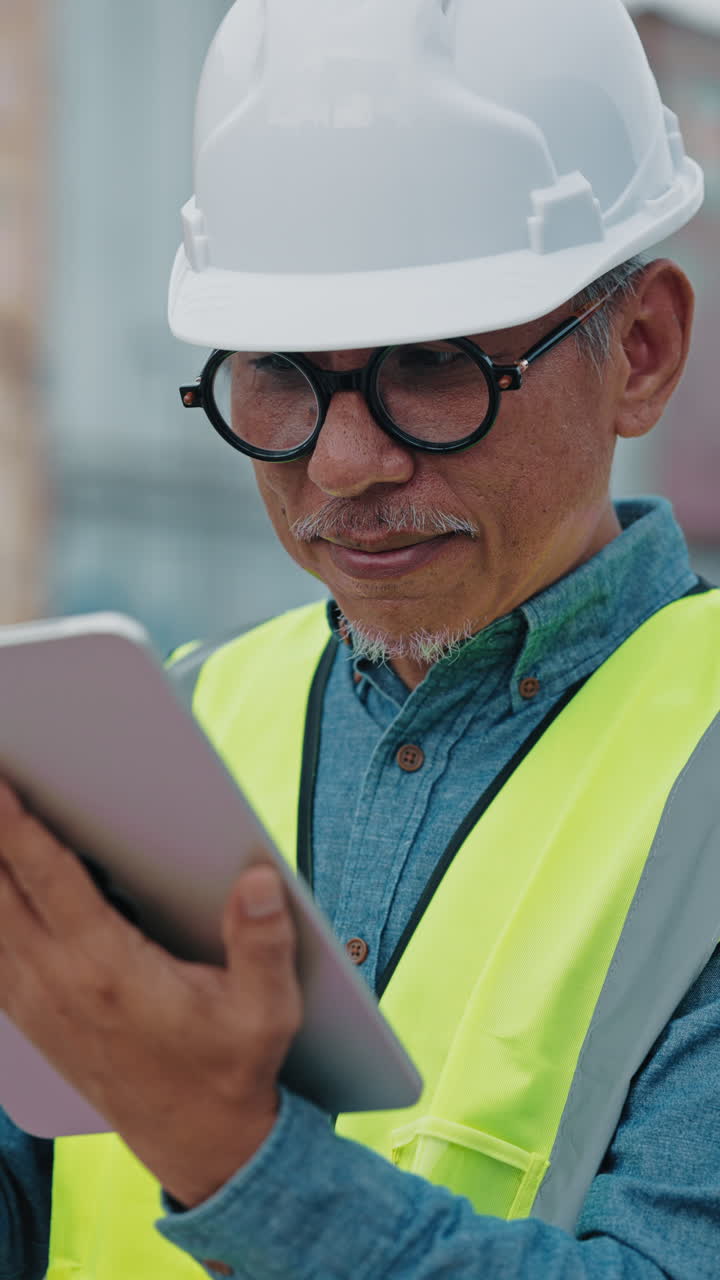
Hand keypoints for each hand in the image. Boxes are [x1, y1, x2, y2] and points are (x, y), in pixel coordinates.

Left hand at [0, 781, 301, 1206]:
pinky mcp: (33, 1019)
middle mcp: (58, 984)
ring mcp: (37, 1005)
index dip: (16, 826)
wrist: (200, 1144)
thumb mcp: (266, 1010)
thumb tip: (259, 881)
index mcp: (108, 971)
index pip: (48, 880)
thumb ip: (264, 943)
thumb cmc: (231, 1069)